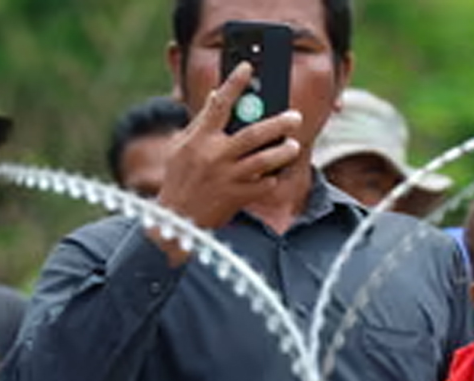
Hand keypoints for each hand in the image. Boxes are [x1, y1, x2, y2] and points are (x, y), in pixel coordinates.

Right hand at [151, 63, 304, 255]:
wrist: (178, 219)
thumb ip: (202, 124)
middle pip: (253, 133)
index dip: (233, 83)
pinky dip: (271, 177)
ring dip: (283, 151)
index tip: (247, 67)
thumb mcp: (182, 147)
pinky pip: (264, 183)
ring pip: (265, 160)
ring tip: (293, 145)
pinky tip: (274, 173)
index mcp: (198, 138)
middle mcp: (214, 155)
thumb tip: (216, 96)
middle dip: (278, 123)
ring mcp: (228, 177)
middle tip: (295, 116)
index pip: (218, 104)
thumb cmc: (180, 178)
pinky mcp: (239, 196)